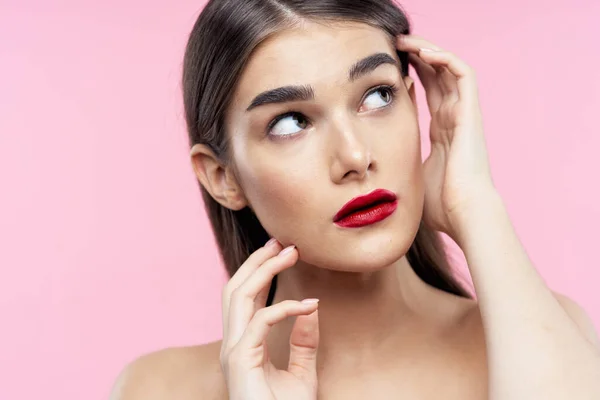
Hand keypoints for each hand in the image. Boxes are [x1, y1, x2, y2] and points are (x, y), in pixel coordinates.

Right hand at [220, 238, 319, 399]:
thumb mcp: (302, 373)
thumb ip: (303, 342)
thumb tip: (311, 308)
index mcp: (243, 344)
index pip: (245, 298)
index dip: (260, 271)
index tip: (281, 250)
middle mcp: (233, 343)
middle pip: (235, 288)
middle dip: (258, 261)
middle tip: (285, 242)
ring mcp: (233, 351)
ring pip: (239, 295)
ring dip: (264, 270)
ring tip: (290, 253)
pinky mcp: (240, 360)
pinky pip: (260, 321)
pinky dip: (284, 307)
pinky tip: (308, 305)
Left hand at [396, 35, 495, 238]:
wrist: (463, 214)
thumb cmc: (440, 205)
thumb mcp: (411, 176)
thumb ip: (398, 165)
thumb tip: (372, 174)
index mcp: (442, 132)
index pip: (429, 93)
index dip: (413, 76)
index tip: (389, 68)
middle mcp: (454, 119)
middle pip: (438, 76)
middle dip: (418, 57)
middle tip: (394, 45)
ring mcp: (464, 114)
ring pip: (450, 68)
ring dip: (429, 51)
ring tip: (405, 41)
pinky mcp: (471, 113)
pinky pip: (463, 73)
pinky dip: (445, 59)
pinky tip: (424, 53)